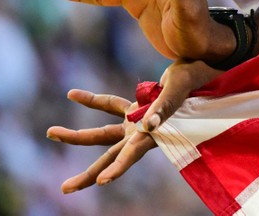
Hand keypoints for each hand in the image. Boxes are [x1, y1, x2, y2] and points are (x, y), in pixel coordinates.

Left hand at [47, 59, 221, 192]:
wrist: (207, 69)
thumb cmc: (199, 79)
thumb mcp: (181, 87)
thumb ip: (165, 106)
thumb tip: (148, 126)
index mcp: (155, 133)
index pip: (133, 154)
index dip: (118, 168)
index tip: (103, 182)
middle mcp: (143, 133)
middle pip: (110, 156)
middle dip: (88, 174)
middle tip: (65, 189)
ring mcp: (138, 122)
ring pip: (102, 134)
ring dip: (77, 136)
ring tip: (51, 134)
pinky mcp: (137, 108)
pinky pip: (109, 105)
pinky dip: (91, 100)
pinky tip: (71, 95)